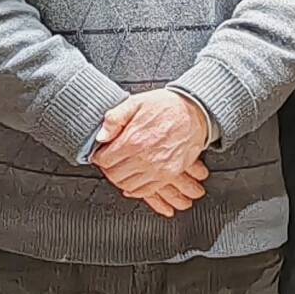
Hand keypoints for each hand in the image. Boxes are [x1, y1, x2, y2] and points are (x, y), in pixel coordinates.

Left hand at [93, 87, 215, 210]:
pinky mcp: (169, 175)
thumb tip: (100, 136)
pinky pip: (146, 191)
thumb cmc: (166, 106)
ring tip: (121, 168)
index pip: (105, 160)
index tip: (101, 153)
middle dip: (108, 168)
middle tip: (110, 161)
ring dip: (120, 179)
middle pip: (114, 175)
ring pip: (127, 186)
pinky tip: (133, 179)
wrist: (195, 112)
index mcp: (134, 139)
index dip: (99, 156)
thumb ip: (114, 119)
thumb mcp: (136, 102)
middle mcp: (145, 157)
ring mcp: (158, 169)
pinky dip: (136, 189)